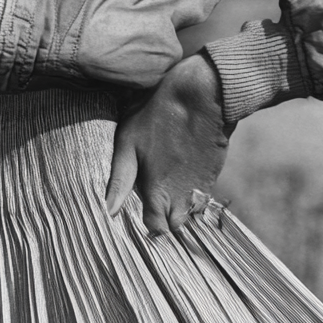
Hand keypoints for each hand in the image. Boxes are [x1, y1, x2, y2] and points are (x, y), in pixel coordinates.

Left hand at [106, 52, 229, 232]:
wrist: (202, 94)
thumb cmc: (158, 114)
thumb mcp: (128, 142)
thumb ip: (120, 179)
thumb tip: (108, 211)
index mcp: (159, 193)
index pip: (156, 228)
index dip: (148, 223)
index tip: (140, 211)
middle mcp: (184, 197)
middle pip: (174, 222)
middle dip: (165, 216)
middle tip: (152, 194)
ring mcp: (202, 185)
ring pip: (190, 209)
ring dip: (180, 202)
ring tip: (166, 180)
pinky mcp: (213, 172)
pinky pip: (201, 193)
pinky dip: (192, 188)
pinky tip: (180, 167)